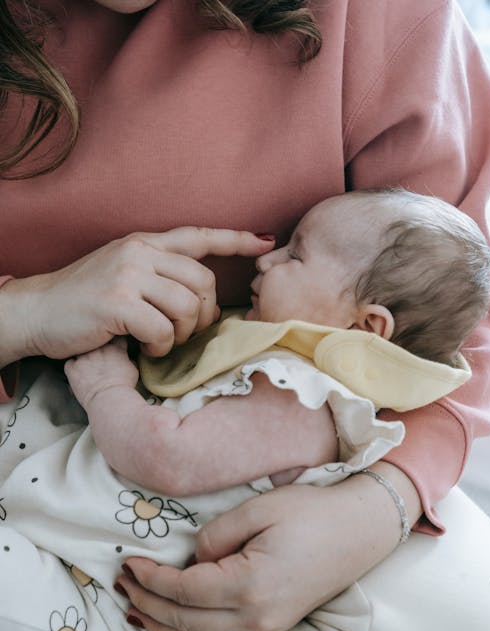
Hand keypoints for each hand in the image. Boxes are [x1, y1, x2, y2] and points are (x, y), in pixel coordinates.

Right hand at [0, 228, 273, 364]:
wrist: (35, 311)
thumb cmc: (82, 301)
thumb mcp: (122, 273)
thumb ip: (157, 273)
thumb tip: (198, 295)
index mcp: (144, 242)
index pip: (200, 236)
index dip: (237, 239)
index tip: (267, 243)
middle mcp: (140, 252)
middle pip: (203, 282)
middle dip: (204, 316)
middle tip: (185, 333)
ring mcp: (128, 274)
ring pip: (187, 307)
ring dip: (182, 335)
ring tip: (161, 342)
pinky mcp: (117, 302)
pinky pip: (163, 330)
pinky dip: (161, 347)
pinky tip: (145, 348)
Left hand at [64, 337, 137, 409]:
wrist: (109, 398)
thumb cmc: (123, 387)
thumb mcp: (133, 370)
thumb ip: (127, 360)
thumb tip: (126, 360)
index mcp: (115, 349)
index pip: (115, 337)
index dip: (115, 342)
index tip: (115, 348)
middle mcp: (98, 349)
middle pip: (96, 341)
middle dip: (98, 348)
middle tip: (101, 360)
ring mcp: (84, 357)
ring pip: (81, 351)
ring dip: (85, 357)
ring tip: (89, 368)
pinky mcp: (73, 368)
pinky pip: (69, 363)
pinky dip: (73, 368)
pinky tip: (78, 374)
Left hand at [115, 465, 421, 630]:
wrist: (360, 529)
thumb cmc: (312, 512)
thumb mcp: (259, 509)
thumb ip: (216, 534)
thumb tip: (193, 558)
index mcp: (251, 583)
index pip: (184, 590)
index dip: (151, 579)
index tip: (129, 564)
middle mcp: (257, 614)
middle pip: (186, 620)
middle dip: (148, 604)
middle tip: (121, 584)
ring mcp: (267, 624)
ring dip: (164, 625)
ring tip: (136, 608)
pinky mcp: (274, 622)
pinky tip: (175, 625)